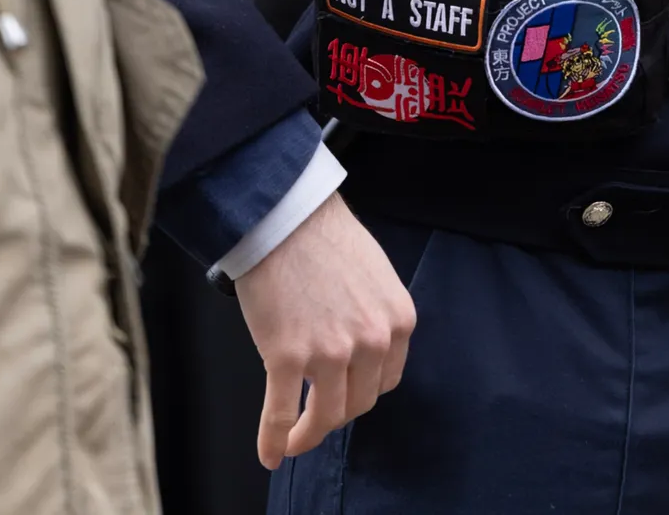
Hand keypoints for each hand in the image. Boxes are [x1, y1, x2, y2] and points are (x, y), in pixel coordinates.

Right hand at [235, 192, 415, 469]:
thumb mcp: (375, 275)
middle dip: (336, 411)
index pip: (387, 380)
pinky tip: (270, 453)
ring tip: (294, 439)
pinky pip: (280, 415)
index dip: (363, 390)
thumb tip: (364, 351)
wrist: (285, 215)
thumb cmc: (325, 237)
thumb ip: (376, 316)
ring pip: (325, 417)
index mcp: (398, 321)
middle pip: (358, 403)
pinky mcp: (286, 357)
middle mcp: (371, 341)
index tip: (344, 393)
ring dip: (308, 434)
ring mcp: (329, 353)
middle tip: (315, 411)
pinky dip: (274, 440)